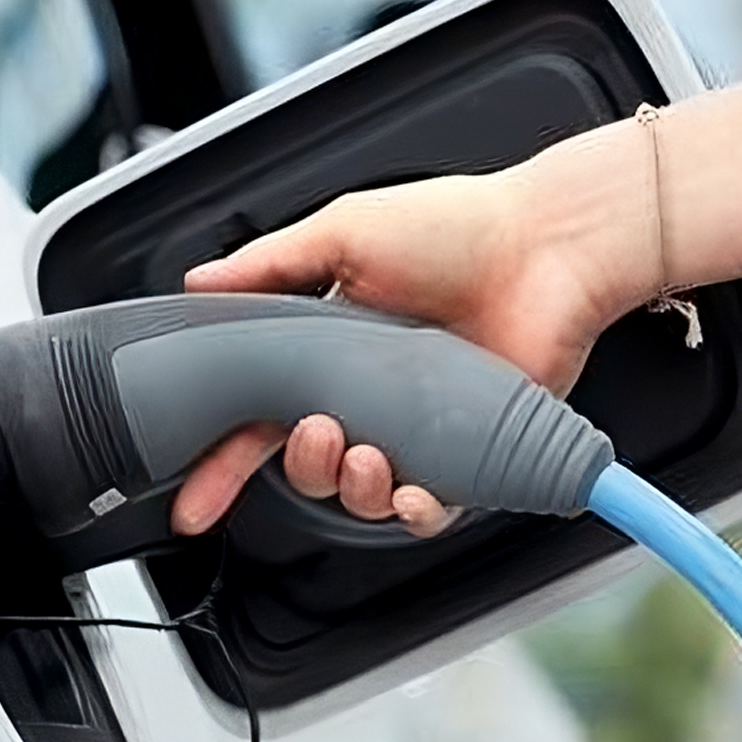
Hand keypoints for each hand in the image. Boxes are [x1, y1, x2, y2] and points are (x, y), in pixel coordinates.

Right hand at [166, 149, 655, 536]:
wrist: (545, 249)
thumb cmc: (458, 228)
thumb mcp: (343, 232)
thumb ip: (266, 265)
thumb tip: (197, 284)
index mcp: (327, 348)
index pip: (259, 417)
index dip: (223, 462)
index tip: (196, 497)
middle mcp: (369, 395)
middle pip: (308, 465)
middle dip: (302, 464)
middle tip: (318, 432)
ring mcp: (419, 429)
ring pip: (363, 495)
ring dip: (353, 489)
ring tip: (368, 453)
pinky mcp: (469, 456)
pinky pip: (431, 510)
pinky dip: (415, 512)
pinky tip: (413, 490)